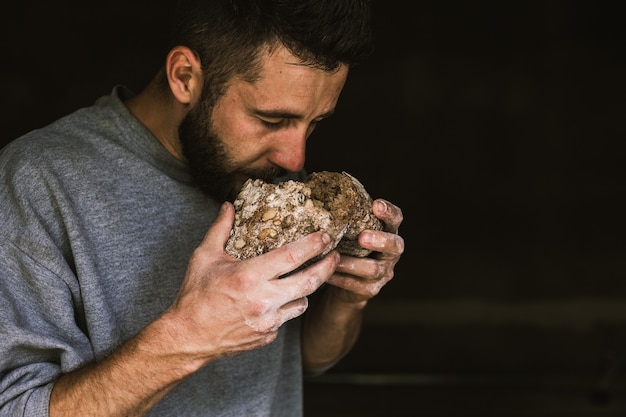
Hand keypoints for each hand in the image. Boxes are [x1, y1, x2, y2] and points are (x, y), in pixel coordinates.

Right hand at [166, 202, 338, 362]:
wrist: (188, 337)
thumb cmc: (195, 295)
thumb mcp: (204, 257)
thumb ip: (219, 229)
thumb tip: (229, 206)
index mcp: (249, 276)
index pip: (291, 256)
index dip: (312, 245)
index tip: (325, 236)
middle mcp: (263, 300)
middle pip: (309, 281)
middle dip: (327, 266)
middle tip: (335, 255)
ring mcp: (268, 321)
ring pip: (302, 302)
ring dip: (306, 289)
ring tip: (306, 278)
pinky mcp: (268, 335)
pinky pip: (287, 318)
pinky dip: (287, 307)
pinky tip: (279, 299)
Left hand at [327, 198, 404, 303]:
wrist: (344, 283)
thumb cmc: (346, 247)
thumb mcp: (347, 231)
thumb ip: (344, 217)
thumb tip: (317, 192)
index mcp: (387, 231)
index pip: (396, 218)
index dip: (389, 212)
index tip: (376, 205)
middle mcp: (391, 252)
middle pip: (395, 245)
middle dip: (380, 240)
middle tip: (363, 237)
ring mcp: (383, 272)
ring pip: (374, 269)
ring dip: (354, 263)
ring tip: (336, 257)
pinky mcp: (371, 289)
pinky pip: (357, 285)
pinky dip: (341, 278)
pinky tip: (327, 273)